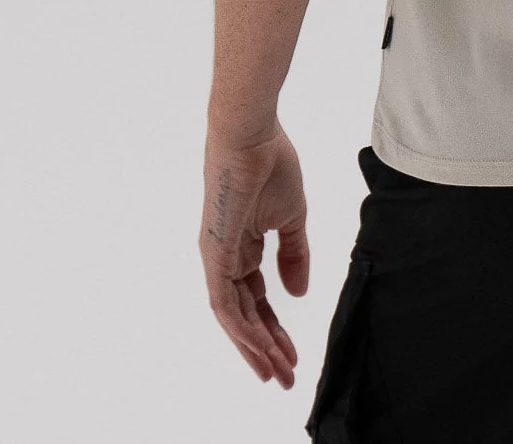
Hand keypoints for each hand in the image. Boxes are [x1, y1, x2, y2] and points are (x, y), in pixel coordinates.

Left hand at [199, 117, 309, 387]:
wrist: (252, 137)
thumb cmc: (272, 166)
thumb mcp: (292, 217)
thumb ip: (294, 255)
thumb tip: (298, 292)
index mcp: (243, 246)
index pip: (258, 297)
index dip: (275, 326)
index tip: (293, 352)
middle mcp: (225, 258)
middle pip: (246, 314)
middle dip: (266, 346)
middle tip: (286, 375)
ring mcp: (217, 258)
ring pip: (234, 316)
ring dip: (255, 346)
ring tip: (277, 372)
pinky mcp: (214, 255)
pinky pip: (225, 303)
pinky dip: (242, 328)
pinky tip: (260, 346)